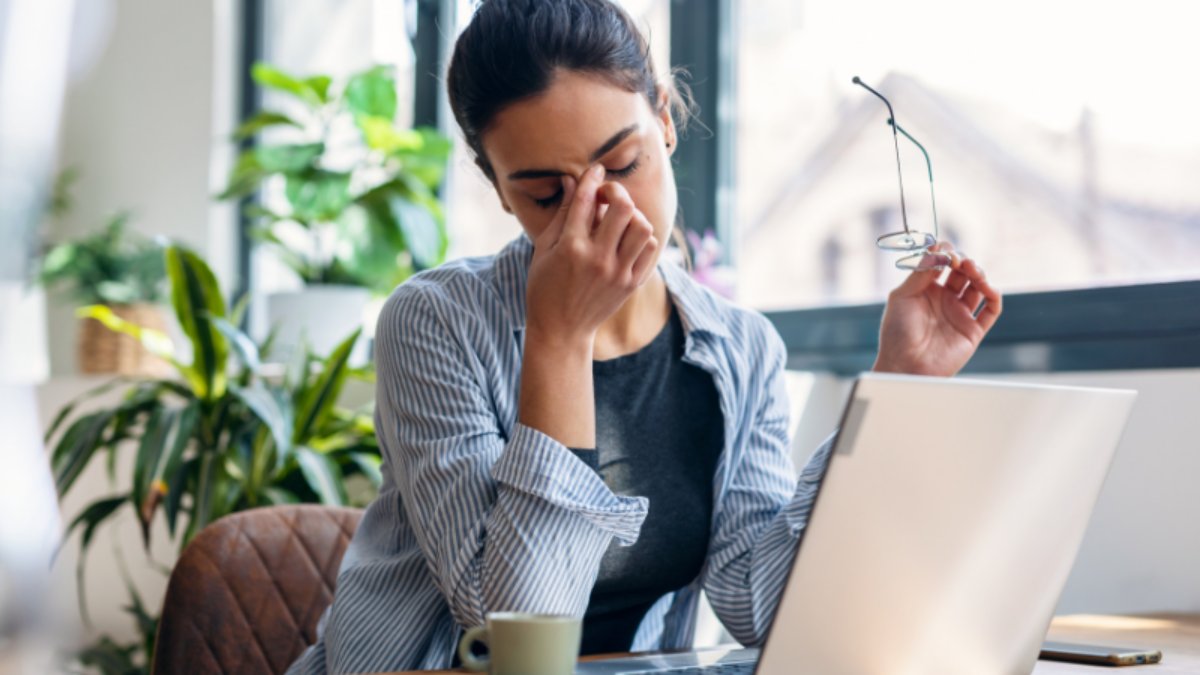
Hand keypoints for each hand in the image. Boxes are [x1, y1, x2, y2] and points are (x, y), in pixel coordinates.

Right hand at [524, 164, 659, 345]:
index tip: (595, 170)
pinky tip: (627, 238)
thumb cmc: (545, 287)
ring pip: (642, 226)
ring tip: (619, 220)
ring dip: (632, 215)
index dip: (592, 178)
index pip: (586, 199)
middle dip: (616, 192)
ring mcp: (618, 272)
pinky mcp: (631, 284)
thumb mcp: (544, 249)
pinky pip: (650, 248)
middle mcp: (598, 258)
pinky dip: (642, 236)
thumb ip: (560, 213)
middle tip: (607, 197)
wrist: (562, 330)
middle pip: (623, 207)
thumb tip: (571, 179)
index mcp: (570, 247)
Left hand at [873, 242, 1001, 376]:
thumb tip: (936, 249)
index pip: (943, 264)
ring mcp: (959, 314)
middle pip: (963, 272)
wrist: (904, 365)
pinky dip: (994, 296)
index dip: (946, 254)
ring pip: (978, 287)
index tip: (944, 251)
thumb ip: (920, 273)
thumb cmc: (897, 333)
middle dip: (964, 261)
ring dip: (979, 274)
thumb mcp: (902, 296)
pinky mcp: (972, 330)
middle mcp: (944, 300)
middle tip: (959, 260)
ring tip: (972, 270)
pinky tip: (988, 288)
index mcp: (926, 290)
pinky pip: (991, 310)